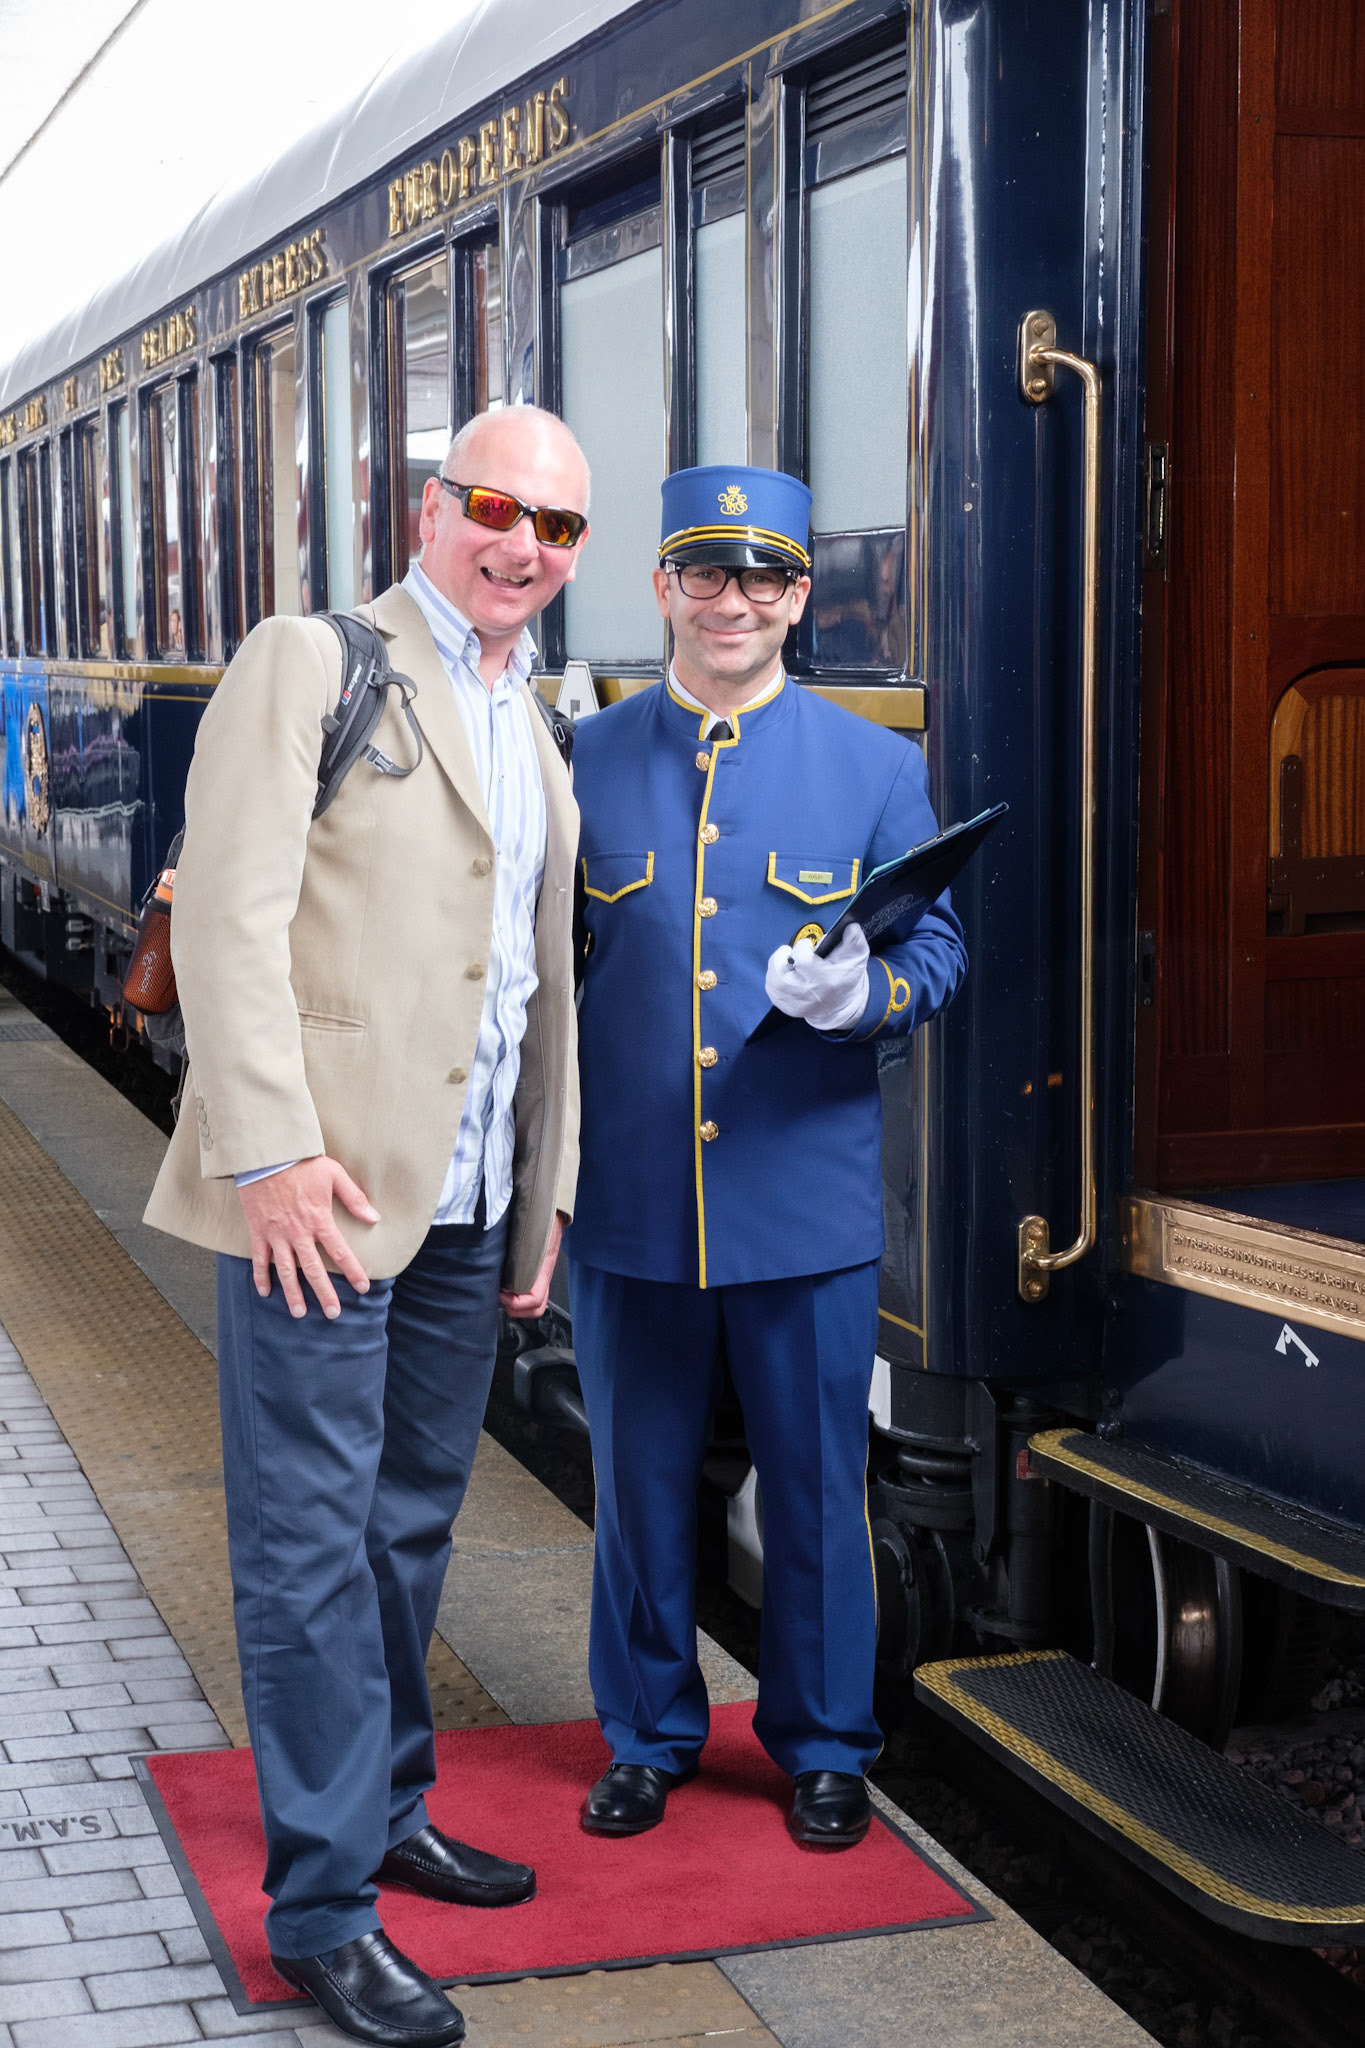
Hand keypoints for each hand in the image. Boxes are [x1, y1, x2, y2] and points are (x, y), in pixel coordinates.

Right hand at [237, 1157, 379, 1319]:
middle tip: (333, 1313)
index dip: (353, 1271)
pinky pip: (259, 1259)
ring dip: (293, 1293)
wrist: (266, 1155)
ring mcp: (276, 1234)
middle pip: (313, 1270)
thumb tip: (374, 1217)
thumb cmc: (302, 1163)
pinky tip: (265, 1292)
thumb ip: (355, 1198)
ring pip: (285, 1271)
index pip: (340, 1252)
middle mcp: (298, 1233)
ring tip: (299, 1313)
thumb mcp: (334, 1175)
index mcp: (319, 1220)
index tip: (363, 1288)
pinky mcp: (258, 1231)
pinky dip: (260, 1277)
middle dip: (324, 1293)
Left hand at [499, 1212, 564, 1319]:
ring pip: (534, 1303)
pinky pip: (530, 1290)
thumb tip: (488, 1244)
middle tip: (499, 1296)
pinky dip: (517, 1294)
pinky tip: (504, 1281)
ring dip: (517, 1304)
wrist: (551, 1206)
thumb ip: (509, 1240)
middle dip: (516, 1308)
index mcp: (543, 1266)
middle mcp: (544, 1274)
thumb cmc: (539, 1215)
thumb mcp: (525, 1228)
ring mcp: (541, 1273)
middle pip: (536, 1308)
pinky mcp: (536, 1270)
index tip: (501, 1292)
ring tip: (501, 1291)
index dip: (516, 1303)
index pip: (535, 1299)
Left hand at [764, 922, 870, 1032]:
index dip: (801, 947)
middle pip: (781, 978)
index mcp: (827, 980)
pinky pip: (773, 993)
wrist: (841, 1006)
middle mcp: (810, 994)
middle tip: (786, 952)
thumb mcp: (856, 958)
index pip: (803, 961)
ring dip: (775, 968)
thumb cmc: (846, 978)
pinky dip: (773, 981)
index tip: (808, 945)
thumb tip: (850, 927)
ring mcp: (798, 1004)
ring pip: (773, 985)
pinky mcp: (789, 1008)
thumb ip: (854, 940)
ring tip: (783, 961)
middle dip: (778, 959)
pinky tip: (784, 974)